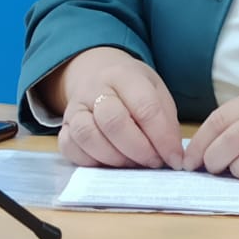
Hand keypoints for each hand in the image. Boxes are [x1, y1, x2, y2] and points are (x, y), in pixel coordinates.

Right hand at [51, 47, 183, 169]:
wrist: (95, 75)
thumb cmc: (133, 89)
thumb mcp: (156, 92)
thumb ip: (165, 121)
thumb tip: (173, 155)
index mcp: (124, 75)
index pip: (145, 107)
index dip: (162, 138)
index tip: (175, 158)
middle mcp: (94, 89)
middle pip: (113, 122)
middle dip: (139, 149)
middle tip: (154, 162)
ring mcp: (74, 108)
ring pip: (87, 136)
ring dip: (115, 158)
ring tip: (133, 163)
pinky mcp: (62, 127)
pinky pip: (70, 148)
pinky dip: (92, 161)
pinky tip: (110, 163)